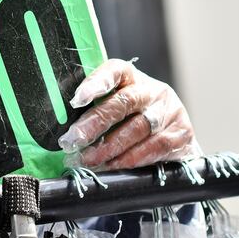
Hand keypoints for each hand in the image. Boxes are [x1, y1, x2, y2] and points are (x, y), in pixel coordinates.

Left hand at [57, 58, 198, 169]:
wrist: (172, 140)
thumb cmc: (130, 121)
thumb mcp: (112, 108)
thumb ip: (91, 110)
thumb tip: (56, 126)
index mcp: (131, 78)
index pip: (115, 71)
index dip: (96, 83)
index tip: (77, 99)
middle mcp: (153, 90)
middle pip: (123, 103)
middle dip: (93, 124)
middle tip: (71, 141)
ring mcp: (169, 111)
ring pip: (136, 129)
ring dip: (106, 148)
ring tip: (84, 160)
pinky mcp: (181, 133)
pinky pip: (152, 148)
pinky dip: (126, 159)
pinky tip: (108, 166)